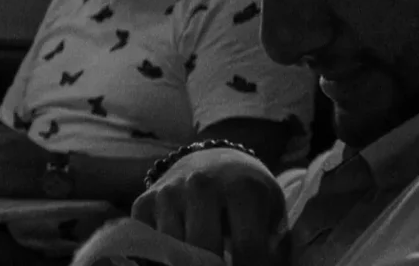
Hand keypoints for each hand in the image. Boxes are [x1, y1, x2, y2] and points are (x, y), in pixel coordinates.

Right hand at [132, 147, 287, 265]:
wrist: (213, 161)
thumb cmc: (247, 194)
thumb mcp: (271, 210)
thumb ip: (274, 244)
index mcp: (242, 189)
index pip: (248, 248)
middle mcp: (201, 186)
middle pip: (206, 250)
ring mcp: (169, 193)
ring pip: (175, 249)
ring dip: (189, 261)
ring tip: (202, 259)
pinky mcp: (144, 203)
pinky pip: (150, 243)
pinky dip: (163, 254)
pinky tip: (179, 252)